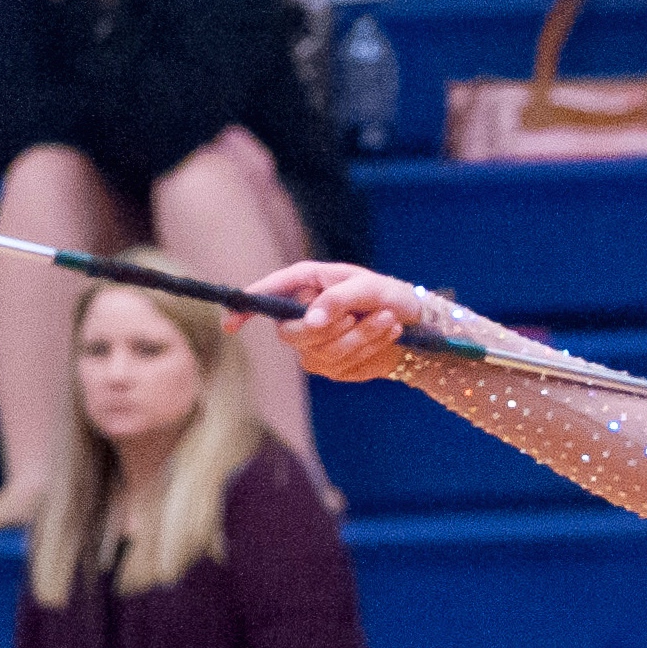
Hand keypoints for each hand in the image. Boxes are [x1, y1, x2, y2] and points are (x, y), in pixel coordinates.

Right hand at [241, 262, 419, 382]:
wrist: (416, 325)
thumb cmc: (390, 295)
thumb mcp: (368, 288)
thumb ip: (337, 300)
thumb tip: (311, 321)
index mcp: (306, 283)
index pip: (267, 294)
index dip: (246, 307)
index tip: (229, 324)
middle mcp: (304, 311)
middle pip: (290, 333)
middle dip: (327, 328)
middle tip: (356, 316)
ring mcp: (315, 342)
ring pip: (320, 351)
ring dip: (360, 337)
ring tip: (388, 320)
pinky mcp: (332, 364)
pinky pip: (341, 364)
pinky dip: (368, 351)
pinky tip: (386, 337)